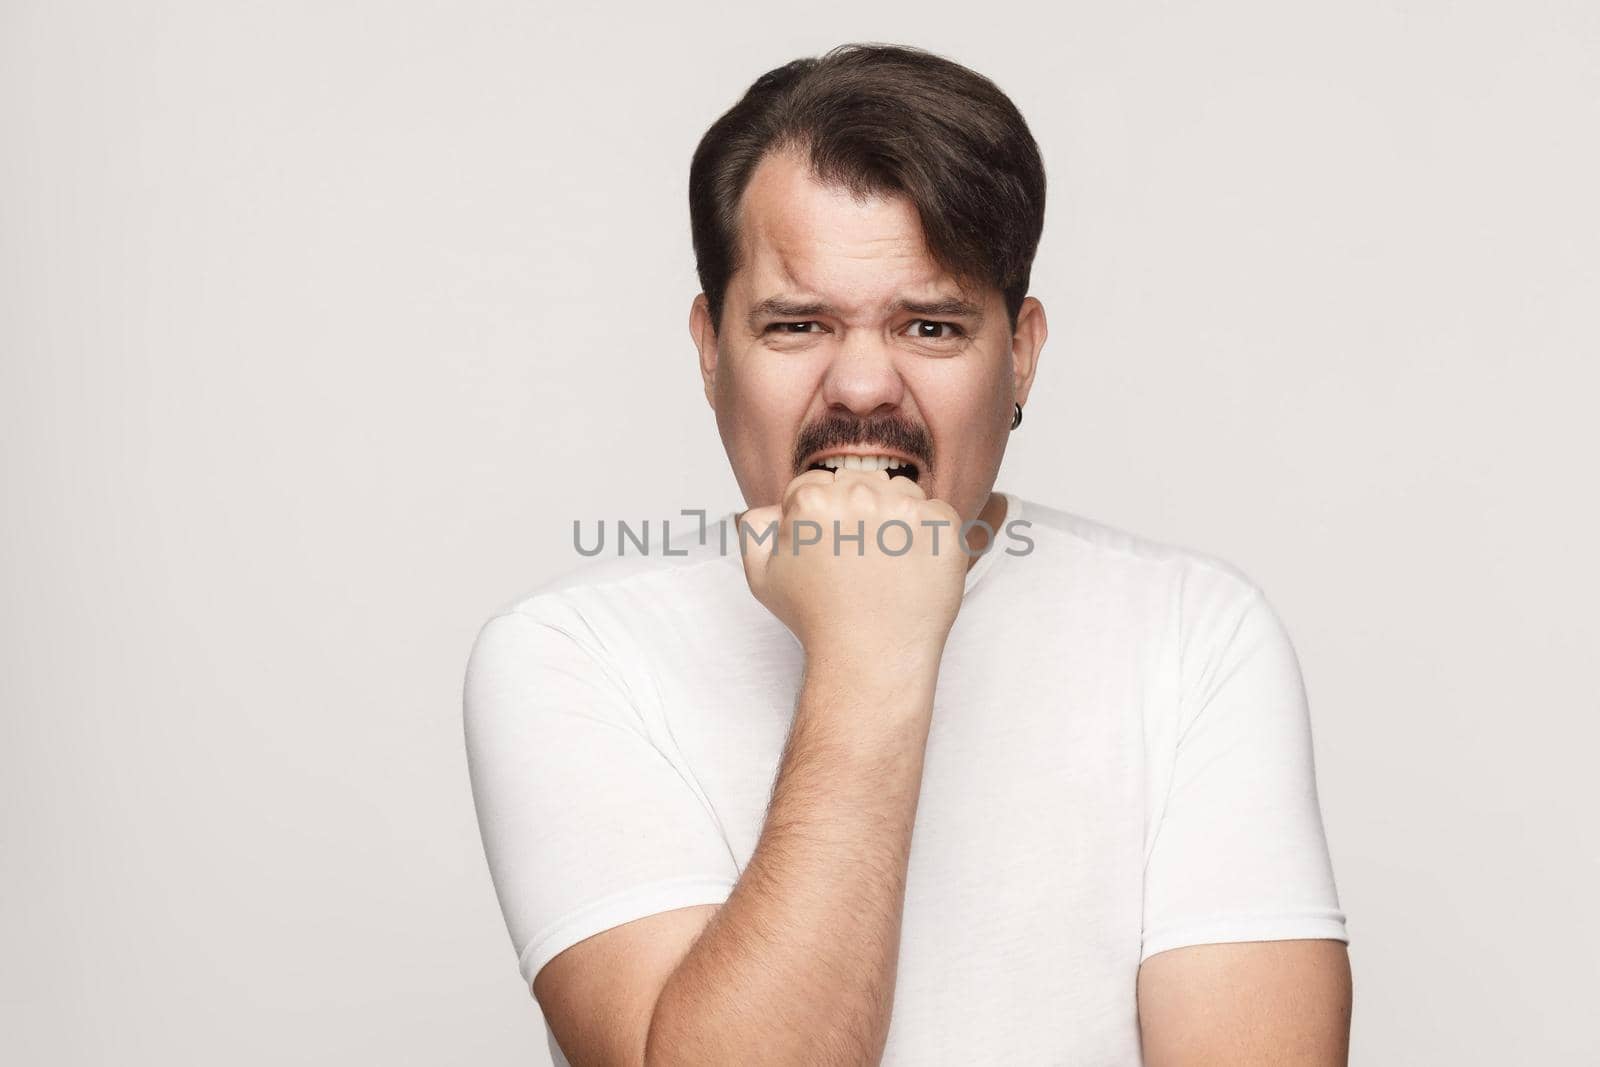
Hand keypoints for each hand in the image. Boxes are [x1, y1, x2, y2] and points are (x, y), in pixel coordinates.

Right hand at [737, 469, 967, 674]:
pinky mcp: (943, 528)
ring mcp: (905, 511)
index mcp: (812, 501)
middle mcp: (859, 496)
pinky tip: (914, 569)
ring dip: (897, 518)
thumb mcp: (762, 576)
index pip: (819, 483)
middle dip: (860, 512)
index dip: (823, 517)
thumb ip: (756, 527)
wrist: (869, 659)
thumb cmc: (817, 620)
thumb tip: (777, 505)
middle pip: (862, 482)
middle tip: (860, 560)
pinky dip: (931, 537)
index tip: (832, 549)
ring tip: (887, 565)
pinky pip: (939, 514)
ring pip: (902, 492)